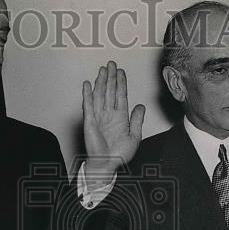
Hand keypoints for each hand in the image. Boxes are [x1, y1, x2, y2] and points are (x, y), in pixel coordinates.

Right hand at [82, 60, 144, 184]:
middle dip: (111, 77)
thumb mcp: (134, 137)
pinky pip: (88, 105)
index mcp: (120, 117)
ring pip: (100, 95)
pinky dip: (88, 94)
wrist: (107, 165)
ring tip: (103, 69)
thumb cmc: (119, 155)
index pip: (120, 95)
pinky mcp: (90, 121)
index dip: (121, 83)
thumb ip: (137, 120)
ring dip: (101, 81)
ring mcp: (99, 116)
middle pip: (110, 91)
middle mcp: (109, 114)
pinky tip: (88, 84)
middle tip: (112, 64)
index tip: (121, 72)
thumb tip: (141, 106)